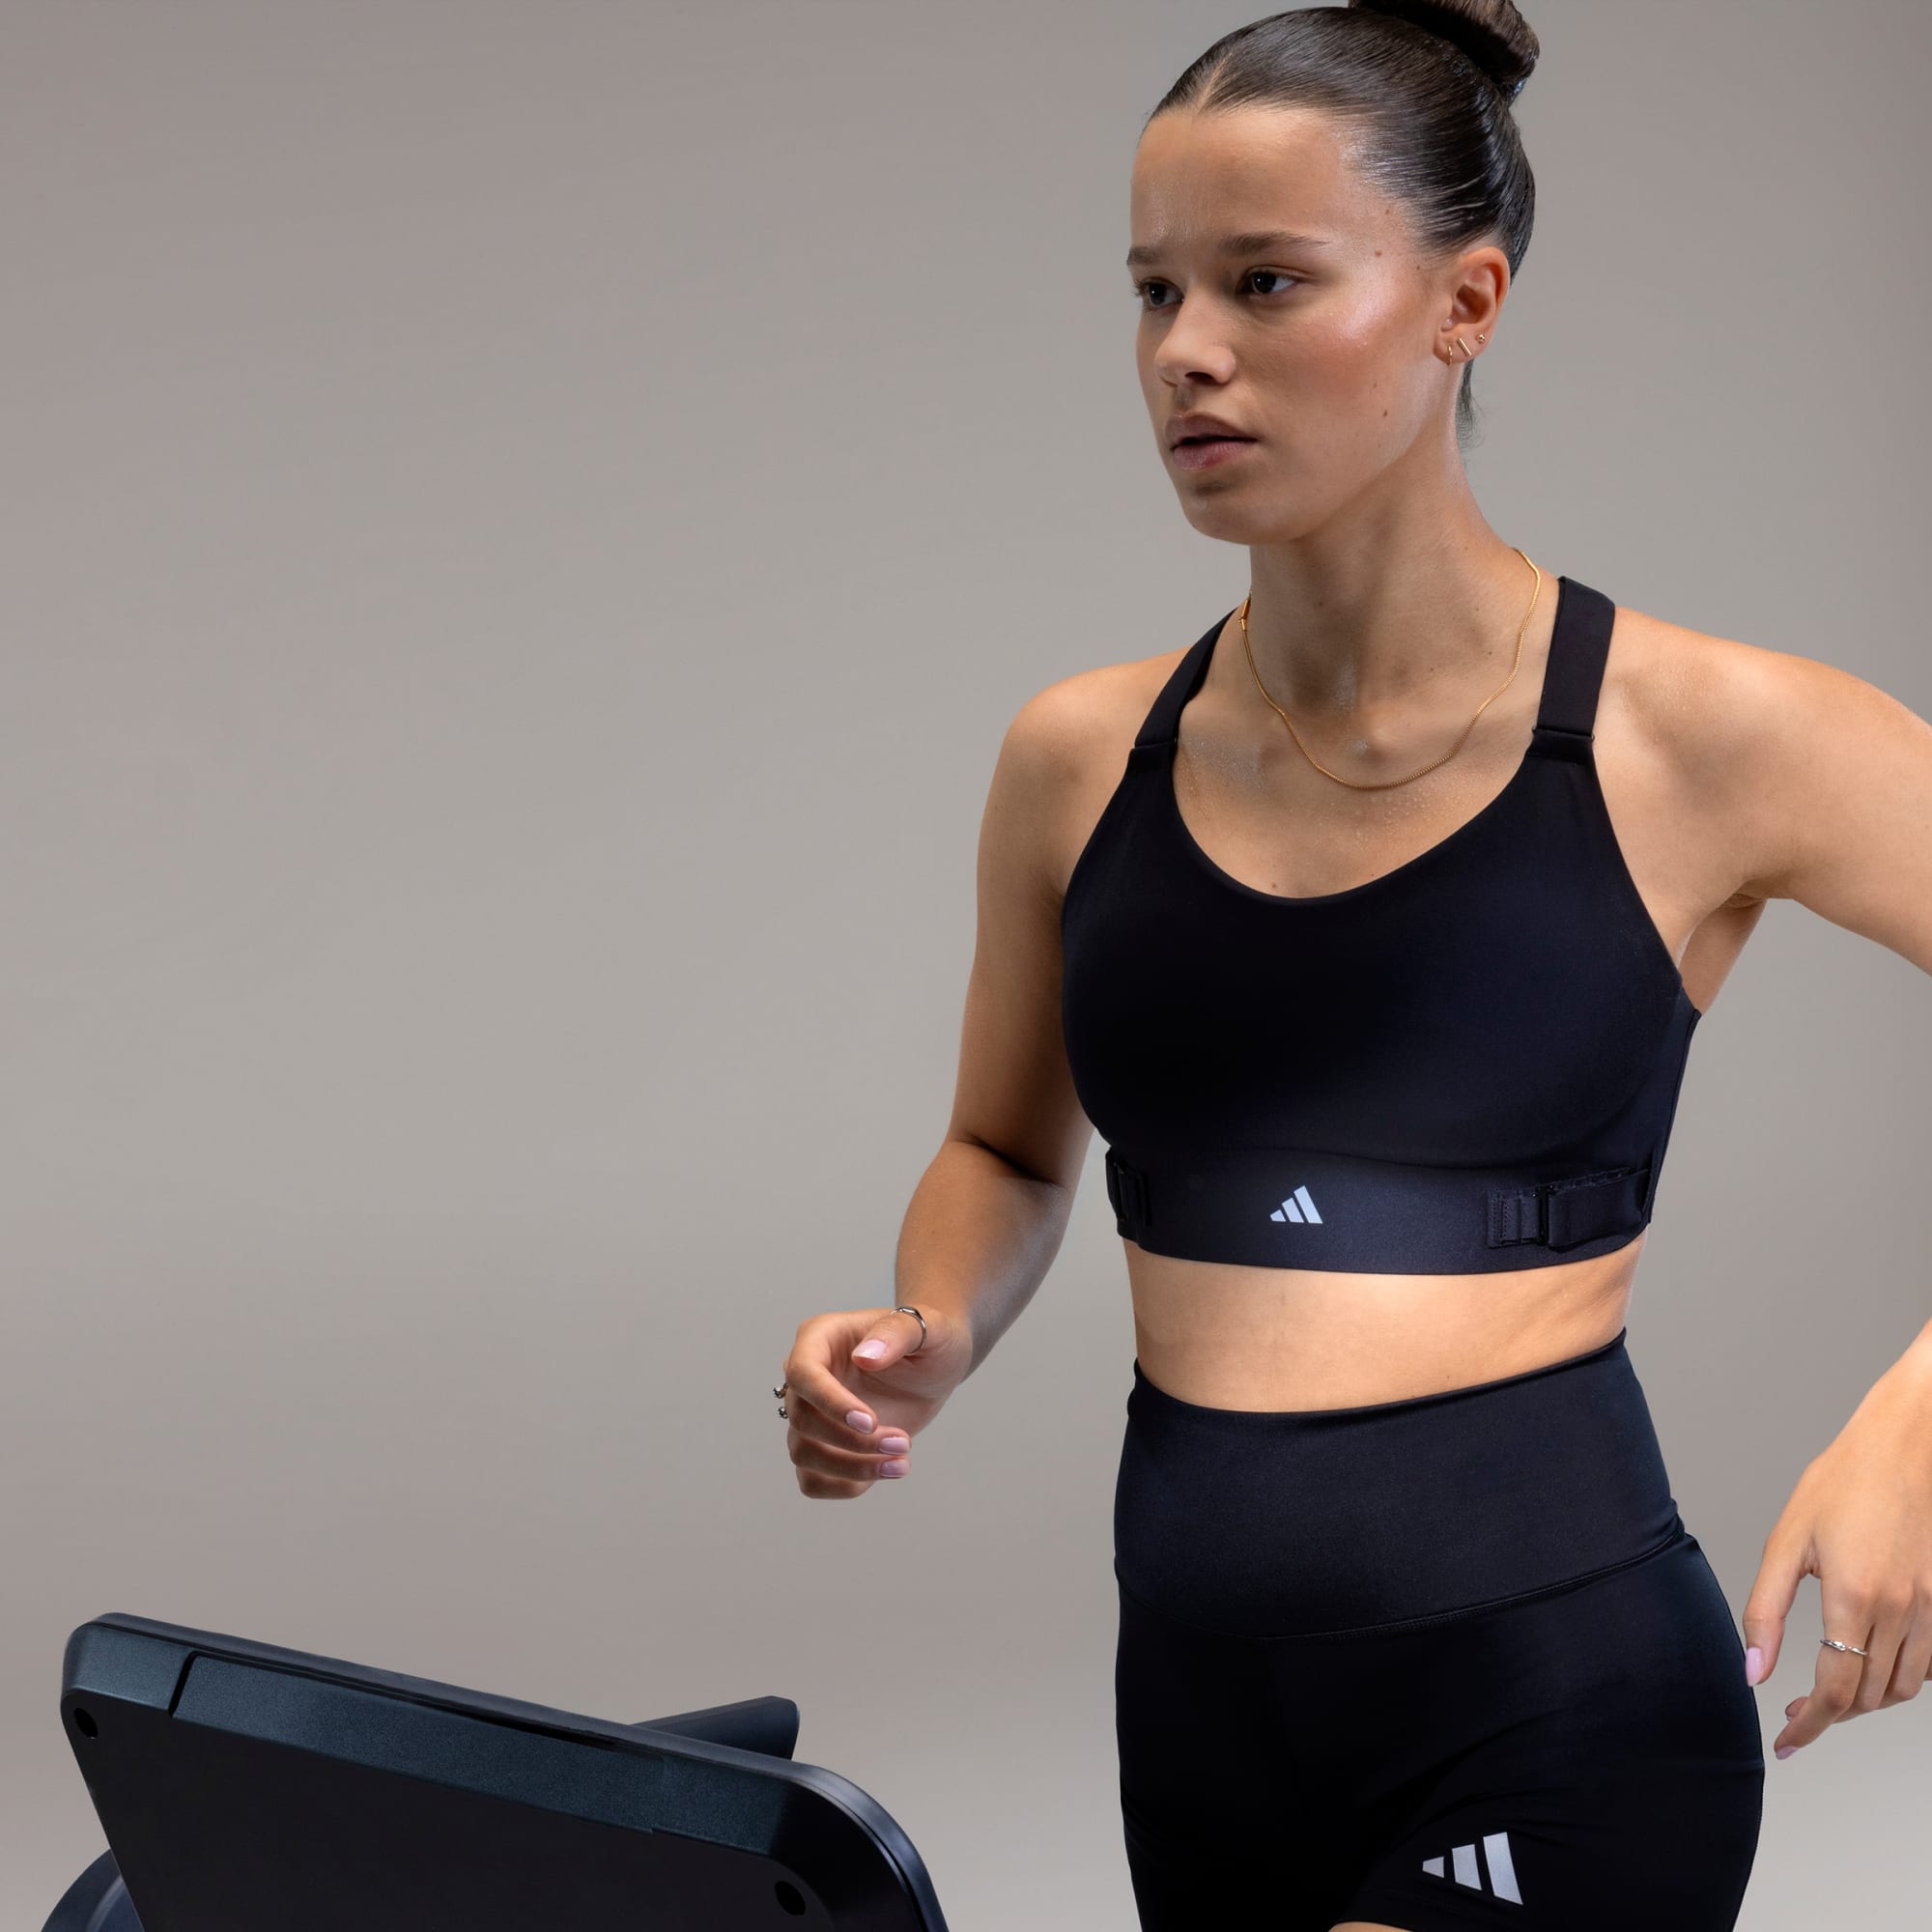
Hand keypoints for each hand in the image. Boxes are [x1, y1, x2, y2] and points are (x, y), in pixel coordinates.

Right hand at [779, 1304, 969, 1498]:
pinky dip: (845, 1487)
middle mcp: (806, 1378)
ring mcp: (812, 1415)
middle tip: (904, 1442)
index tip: (870, 1422)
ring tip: (902, 1461)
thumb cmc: (928, 1338)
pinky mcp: (824, 1447)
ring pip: (803, 1455)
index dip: (830, 1402)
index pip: (803, 1373)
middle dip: (852, 1441)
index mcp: (819, 1338)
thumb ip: (895, 1333)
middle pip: (802, 1420)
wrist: (936, 1365)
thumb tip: (864, 1356)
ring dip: (852, 1468)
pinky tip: (886, 1472)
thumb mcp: (924, 1327)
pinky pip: (813, 1480)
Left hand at [1741, 1365, 1931, 1757]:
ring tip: (1827, 1696)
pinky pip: (1927, 1665)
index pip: (1836, 1693)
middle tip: (1795, 1715)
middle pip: (1869, 1699)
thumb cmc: (1843, 1482)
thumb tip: (1752, 1670)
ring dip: (1865, 1703)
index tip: (1786, 1741)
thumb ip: (1765, 1610)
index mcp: (1856, 1599)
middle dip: (1830, 1717)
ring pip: (1903, 1690)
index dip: (1809, 1726)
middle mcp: (1901, 1613)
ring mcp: (1931, 1610)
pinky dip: (1899, 1680)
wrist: (1906, 1447)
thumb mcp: (1787, 1540)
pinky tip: (1870, 1666)